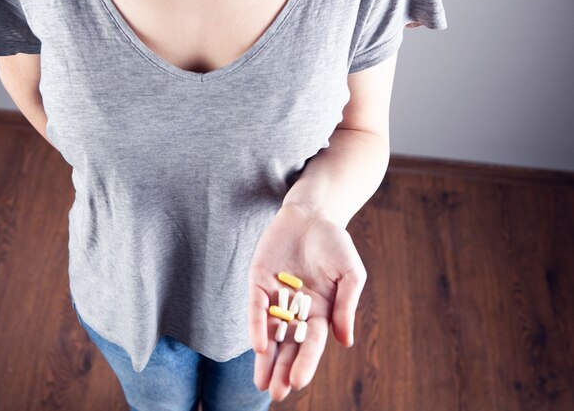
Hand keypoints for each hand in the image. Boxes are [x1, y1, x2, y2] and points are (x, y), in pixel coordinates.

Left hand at [247, 203, 366, 400]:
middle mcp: (296, 310)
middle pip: (288, 345)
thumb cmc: (335, 243)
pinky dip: (258, 326)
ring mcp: (276, 297)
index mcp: (320, 312)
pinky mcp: (259, 282)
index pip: (312, 343)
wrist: (312, 214)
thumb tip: (345, 343)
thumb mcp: (350, 274)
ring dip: (267, 358)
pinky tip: (259, 346)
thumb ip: (346, 307)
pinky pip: (257, 309)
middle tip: (276, 393)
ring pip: (270, 333)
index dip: (306, 363)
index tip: (299, 382)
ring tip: (262, 383)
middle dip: (283, 369)